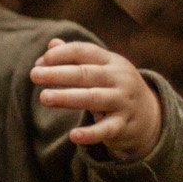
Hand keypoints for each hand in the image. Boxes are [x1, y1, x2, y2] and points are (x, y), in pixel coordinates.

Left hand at [30, 38, 163, 160]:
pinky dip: (91, 133)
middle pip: (86, 74)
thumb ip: (76, 57)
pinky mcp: (124, 125)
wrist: (149, 116)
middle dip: (59, 74)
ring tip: (44, 97)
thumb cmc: (113, 87)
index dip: (62, 54)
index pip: (85, 51)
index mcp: (111, 61)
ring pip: (93, 99)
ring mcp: (123, 102)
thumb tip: (50, 45)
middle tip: (34, 75)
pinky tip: (73, 136)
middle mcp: (119, 79)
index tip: (42, 60)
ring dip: (68, 97)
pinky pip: (106, 129)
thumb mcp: (100, 68)